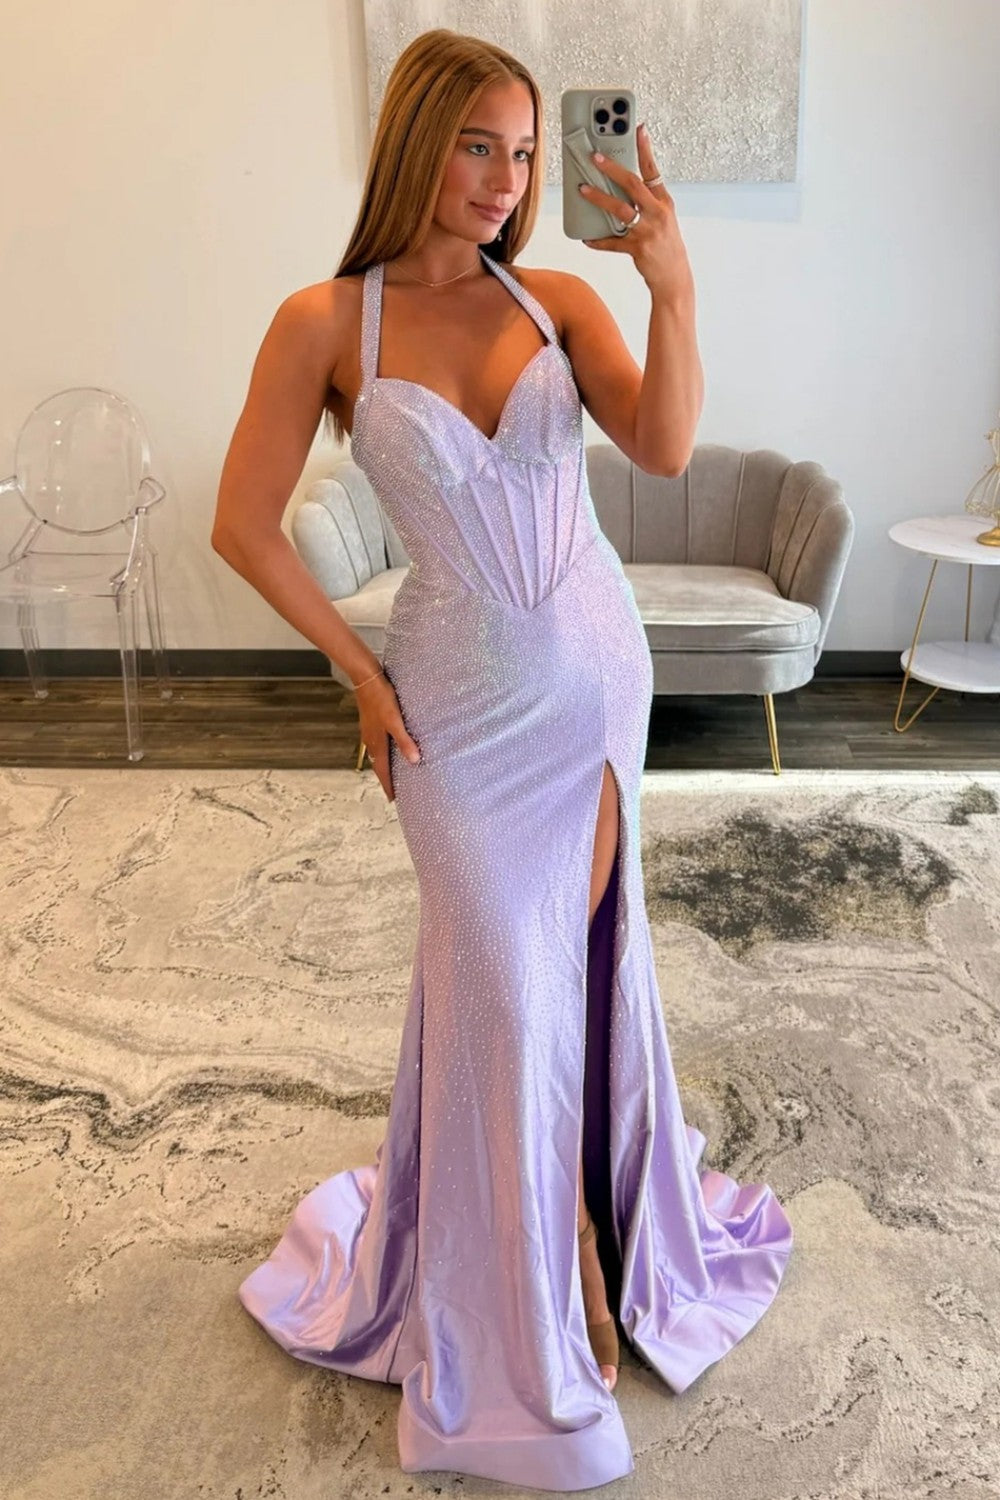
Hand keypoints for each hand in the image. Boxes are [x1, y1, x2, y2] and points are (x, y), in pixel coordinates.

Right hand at [354, 672, 420, 801]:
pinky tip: (388, 747)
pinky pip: (376, 744)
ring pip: (377, 755)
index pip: (383, 771)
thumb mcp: (395, 720)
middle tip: (393, 790)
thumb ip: (404, 741)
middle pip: (379, 765)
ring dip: (384, 766)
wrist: (365, 678)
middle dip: (386, 779)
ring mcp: (369, 732)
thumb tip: (415, 761)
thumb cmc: (381, 698)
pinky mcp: (370, 723)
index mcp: (377, 743)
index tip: (393, 799)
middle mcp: (371, 741)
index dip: (388, 785)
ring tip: (391, 773)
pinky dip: (383, 752)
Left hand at [578, 122, 693, 301]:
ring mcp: (648, 231)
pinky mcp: (638, 249)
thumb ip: (646, 201)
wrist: (674, 277)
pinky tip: (586, 238)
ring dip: (599, 198)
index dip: (645, 149)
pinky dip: (598, 240)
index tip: (638, 128)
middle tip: (594, 156)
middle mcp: (657, 213)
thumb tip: (620, 185)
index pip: (653, 170)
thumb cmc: (666, 245)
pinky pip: (613, 243)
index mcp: (664, 202)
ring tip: (582, 189)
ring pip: (620, 209)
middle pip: (633, 184)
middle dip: (612, 168)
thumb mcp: (663, 218)